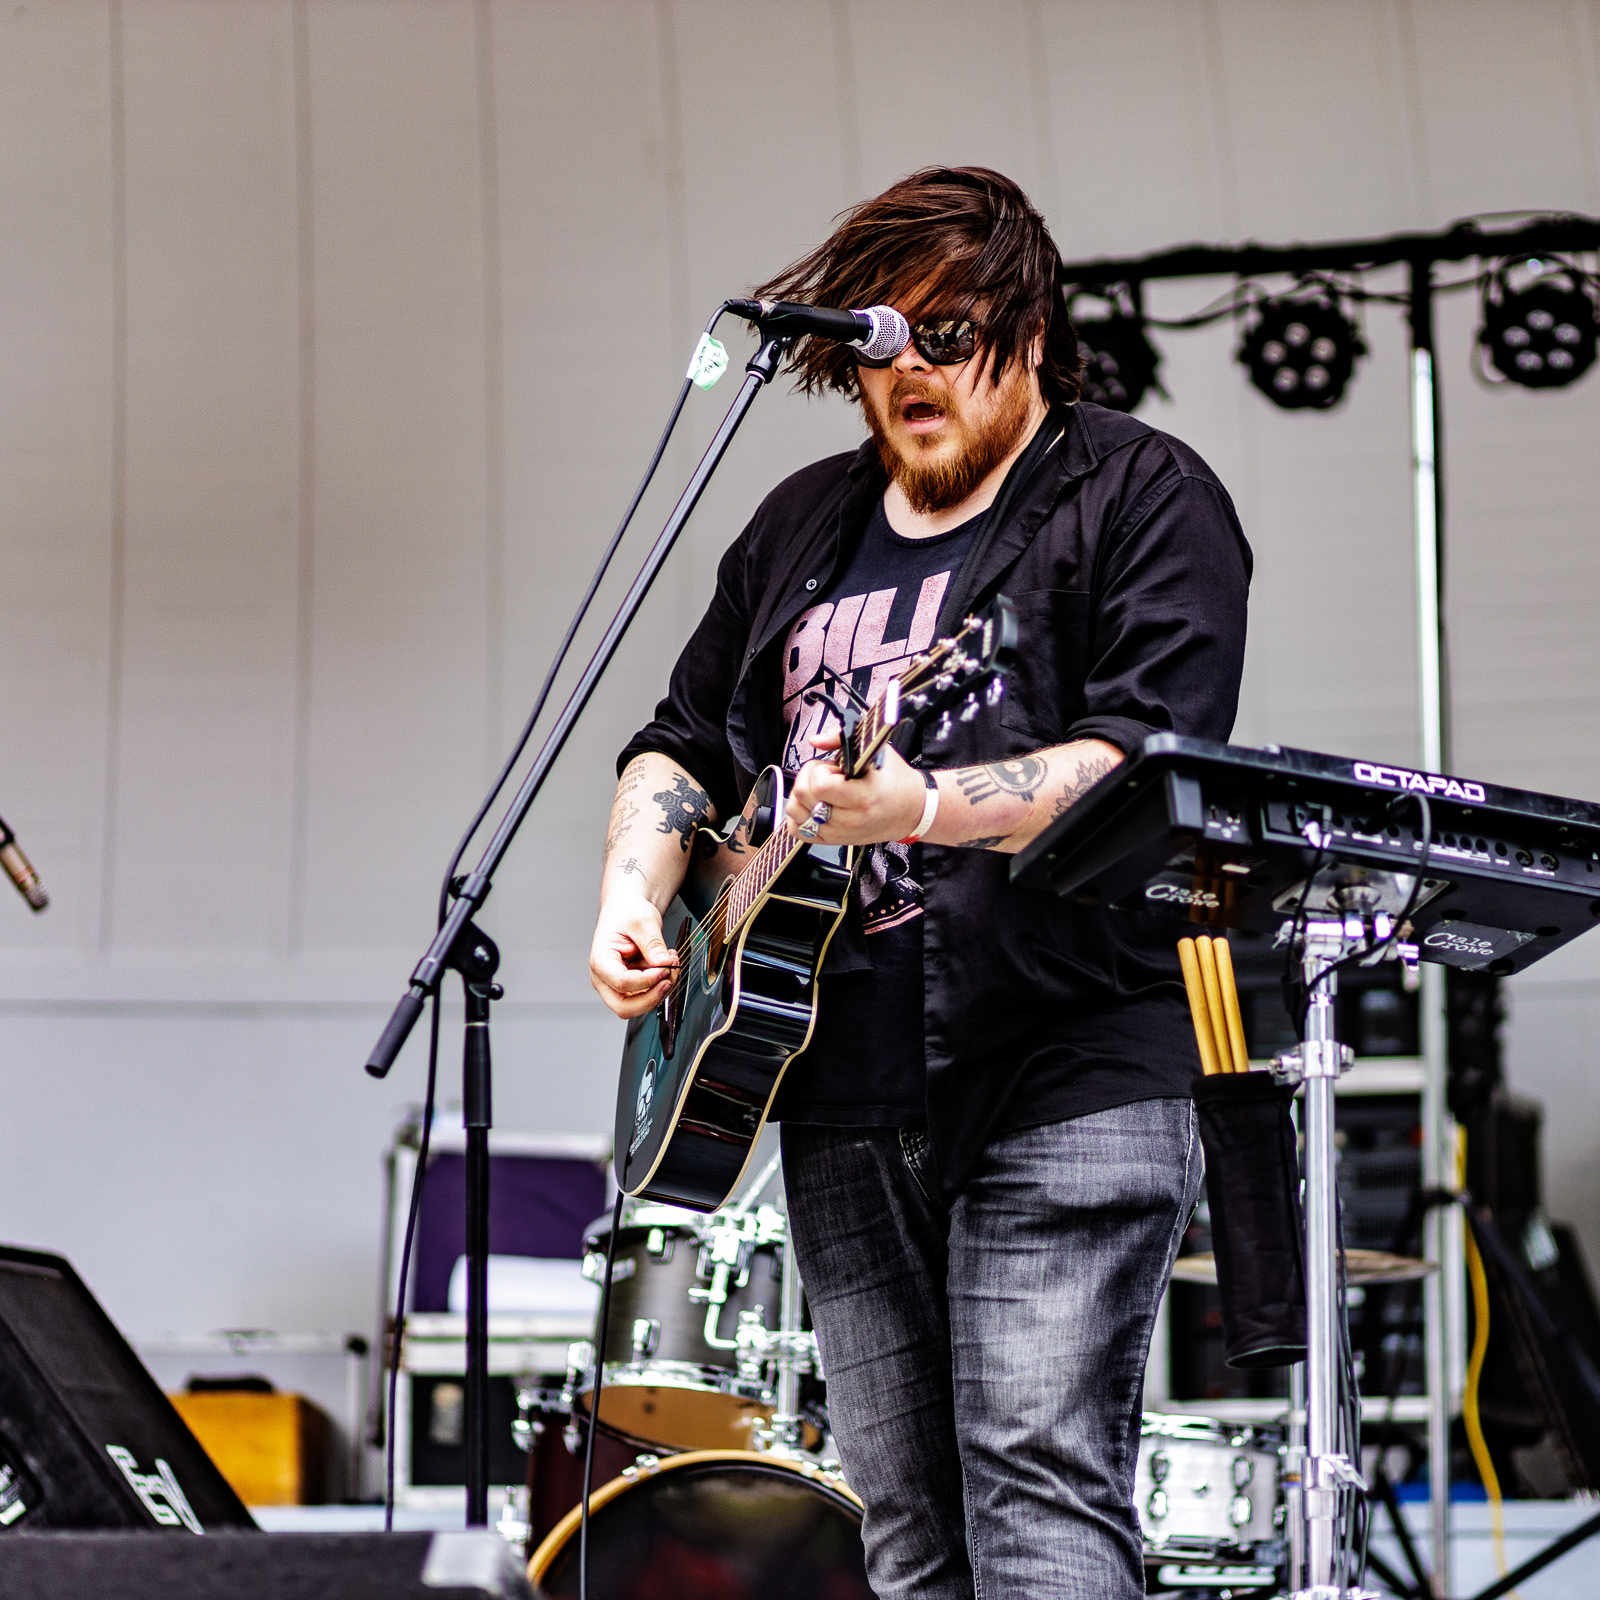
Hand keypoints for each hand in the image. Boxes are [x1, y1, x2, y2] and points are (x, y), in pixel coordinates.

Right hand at [590, 891, 677, 1018]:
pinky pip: (647, 996)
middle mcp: (604, 978)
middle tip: (670, 978)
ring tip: (672, 963)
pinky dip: (661, 985)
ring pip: (638, 1005)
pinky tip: (667, 966)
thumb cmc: (627, 913)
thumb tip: (664, 963)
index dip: (647, 980)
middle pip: (624, 1007)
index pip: (621, 983)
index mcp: (601, 960)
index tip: (665, 968)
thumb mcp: (643, 921)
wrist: (627, 910)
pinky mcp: (631, 986)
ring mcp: (616, 985)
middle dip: (652, 997)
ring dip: (660, 990)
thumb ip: (653, 944)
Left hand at [783, 728, 926, 846]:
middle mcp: (849, 820)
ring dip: (802, 795)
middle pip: (802, 796)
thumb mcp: (877, 751)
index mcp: (862, 798)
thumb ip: (842, 739)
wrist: (911, 810)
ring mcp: (838, 833)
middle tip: (828, 775)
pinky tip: (812, 805)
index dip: (820, 770)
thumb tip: (816, 740)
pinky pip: (798, 831)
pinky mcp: (832, 840)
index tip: (834, 768)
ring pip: (795, 812)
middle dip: (809, 777)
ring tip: (821, 789)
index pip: (819, 785)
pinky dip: (798, 816)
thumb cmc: (896, 781)